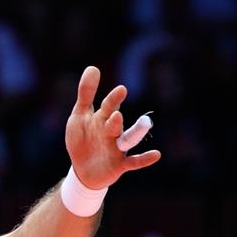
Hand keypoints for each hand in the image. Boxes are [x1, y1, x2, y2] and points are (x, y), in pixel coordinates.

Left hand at [65, 65, 161, 189]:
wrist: (83, 170)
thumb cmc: (83, 140)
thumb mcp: (80, 116)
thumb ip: (86, 94)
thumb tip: (93, 67)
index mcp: (102, 119)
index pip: (108, 106)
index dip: (113, 99)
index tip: (121, 89)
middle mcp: (112, 132)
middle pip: (115, 122)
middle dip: (116, 116)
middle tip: (117, 111)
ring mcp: (117, 148)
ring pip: (128, 139)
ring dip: (135, 132)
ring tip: (145, 123)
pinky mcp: (119, 165)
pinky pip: (134, 162)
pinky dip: (144, 159)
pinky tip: (156, 154)